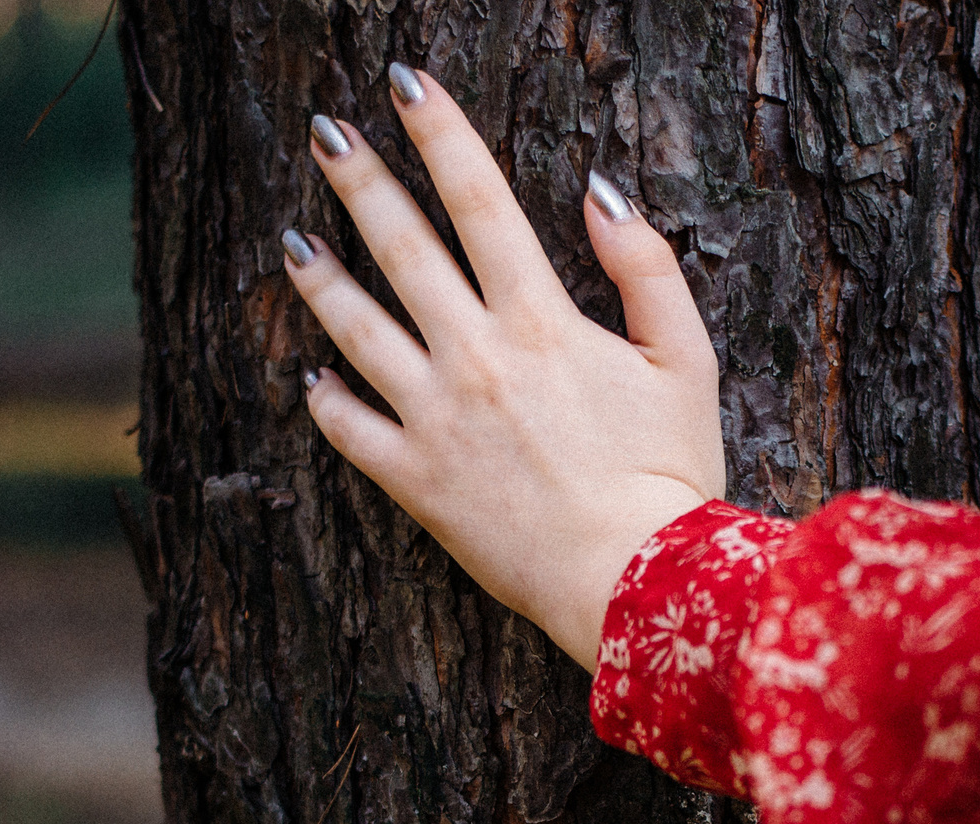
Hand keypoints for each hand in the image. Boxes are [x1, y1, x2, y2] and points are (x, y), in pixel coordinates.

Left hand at [283, 66, 725, 671]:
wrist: (633, 583)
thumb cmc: (670, 477)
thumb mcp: (687, 360)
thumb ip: (645, 268)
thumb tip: (599, 192)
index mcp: (541, 320)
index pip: (479, 199)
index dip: (440, 133)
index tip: (404, 84)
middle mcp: (476, 357)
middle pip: (403, 248)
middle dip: (359, 180)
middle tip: (324, 132)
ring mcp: (436, 419)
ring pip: (358, 330)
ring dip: (320, 279)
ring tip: (293, 242)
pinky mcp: (416, 482)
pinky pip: (351, 430)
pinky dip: (327, 400)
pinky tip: (313, 376)